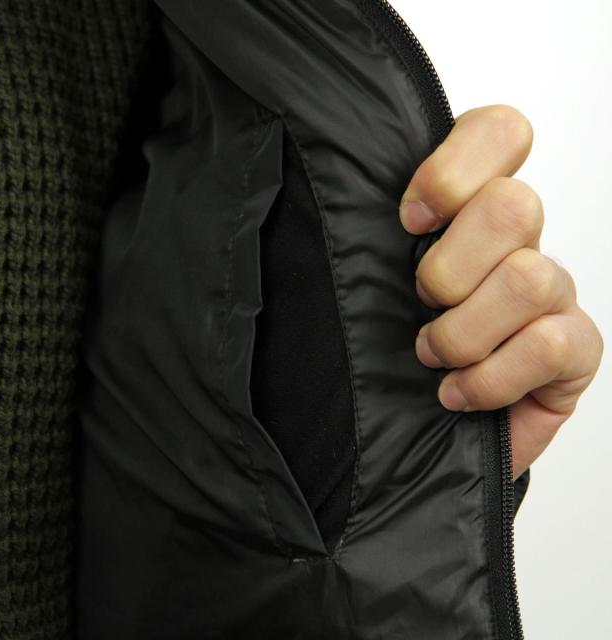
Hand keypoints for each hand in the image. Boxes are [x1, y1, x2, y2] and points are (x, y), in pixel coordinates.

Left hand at [399, 105, 603, 479]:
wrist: (426, 425)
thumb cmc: (394, 350)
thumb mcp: (372, 286)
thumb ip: (366, 241)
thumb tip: (332, 202)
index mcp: (470, 211)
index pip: (498, 133)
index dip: (455, 168)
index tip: (410, 220)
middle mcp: (519, 243)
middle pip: (513, 205)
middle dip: (447, 269)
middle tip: (420, 304)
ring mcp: (554, 293)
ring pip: (527, 278)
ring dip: (461, 331)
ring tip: (432, 356)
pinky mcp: (573, 349)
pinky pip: (548, 346)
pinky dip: (488, 378)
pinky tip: (457, 392)